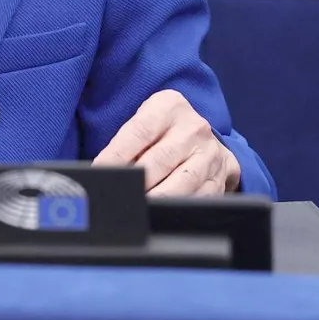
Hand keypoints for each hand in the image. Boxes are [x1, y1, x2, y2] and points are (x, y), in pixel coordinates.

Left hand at [93, 90, 239, 196]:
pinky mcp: (218, 179)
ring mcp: (209, 154)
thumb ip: (127, 140)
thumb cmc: (163, 131)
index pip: (139, 132)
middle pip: (158, 160)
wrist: (203, 138)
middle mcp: (193, 128)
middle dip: (135, 181)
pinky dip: (177, 208)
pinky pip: (197, 198)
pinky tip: (161, 213)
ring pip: (180, 183)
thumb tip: (102, 169)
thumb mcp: (147, 121)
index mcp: (170, 106)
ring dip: (156, 198)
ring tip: (136, 207)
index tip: (100, 171)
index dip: (117, 155)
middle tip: (117, 193)